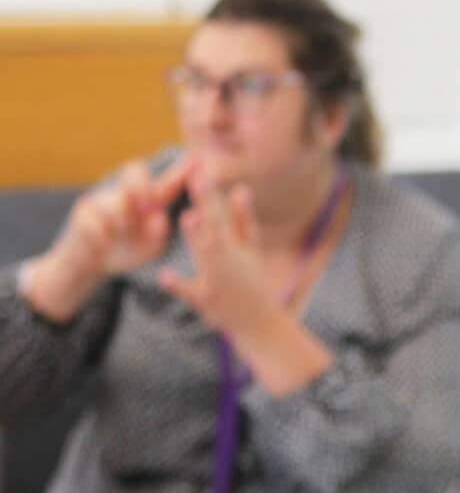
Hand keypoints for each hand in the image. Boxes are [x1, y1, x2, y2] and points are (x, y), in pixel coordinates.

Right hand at [28, 155, 191, 321]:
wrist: (93, 264)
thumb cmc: (129, 251)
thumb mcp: (151, 247)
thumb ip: (158, 235)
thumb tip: (159, 218)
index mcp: (149, 201)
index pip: (166, 183)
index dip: (180, 172)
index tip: (196, 160)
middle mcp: (127, 193)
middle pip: (134, 170)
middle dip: (142, 184)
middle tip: (149, 205)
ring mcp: (103, 199)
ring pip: (114, 200)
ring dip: (120, 219)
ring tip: (122, 232)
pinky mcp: (82, 212)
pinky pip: (93, 221)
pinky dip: (101, 235)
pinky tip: (102, 244)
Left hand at [158, 173, 275, 341]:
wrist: (261, 323)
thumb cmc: (253, 284)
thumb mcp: (251, 251)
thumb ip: (243, 220)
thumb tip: (240, 189)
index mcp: (236, 246)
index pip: (220, 214)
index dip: (209, 192)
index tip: (200, 169)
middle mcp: (228, 259)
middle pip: (215, 227)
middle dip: (206, 202)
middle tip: (196, 176)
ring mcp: (218, 279)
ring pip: (207, 255)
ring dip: (198, 237)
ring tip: (189, 217)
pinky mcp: (206, 301)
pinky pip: (191, 293)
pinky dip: (179, 285)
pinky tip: (166, 276)